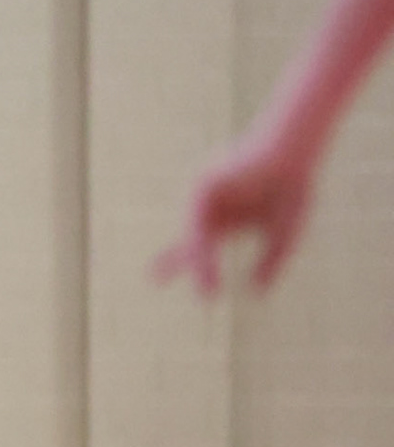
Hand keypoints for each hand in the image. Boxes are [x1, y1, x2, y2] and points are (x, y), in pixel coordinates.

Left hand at [154, 131, 314, 296]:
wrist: (293, 153)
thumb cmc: (291, 190)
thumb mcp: (284, 235)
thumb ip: (271, 263)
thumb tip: (257, 293)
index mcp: (229, 218)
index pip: (203, 246)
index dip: (194, 265)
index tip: (176, 283)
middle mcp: (214, 209)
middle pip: (190, 241)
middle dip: (174, 259)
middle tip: (153, 279)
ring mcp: (207, 199)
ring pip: (195, 236)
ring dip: (200, 265)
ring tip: (207, 293)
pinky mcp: (204, 188)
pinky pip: (197, 221)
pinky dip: (202, 243)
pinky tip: (205, 258)